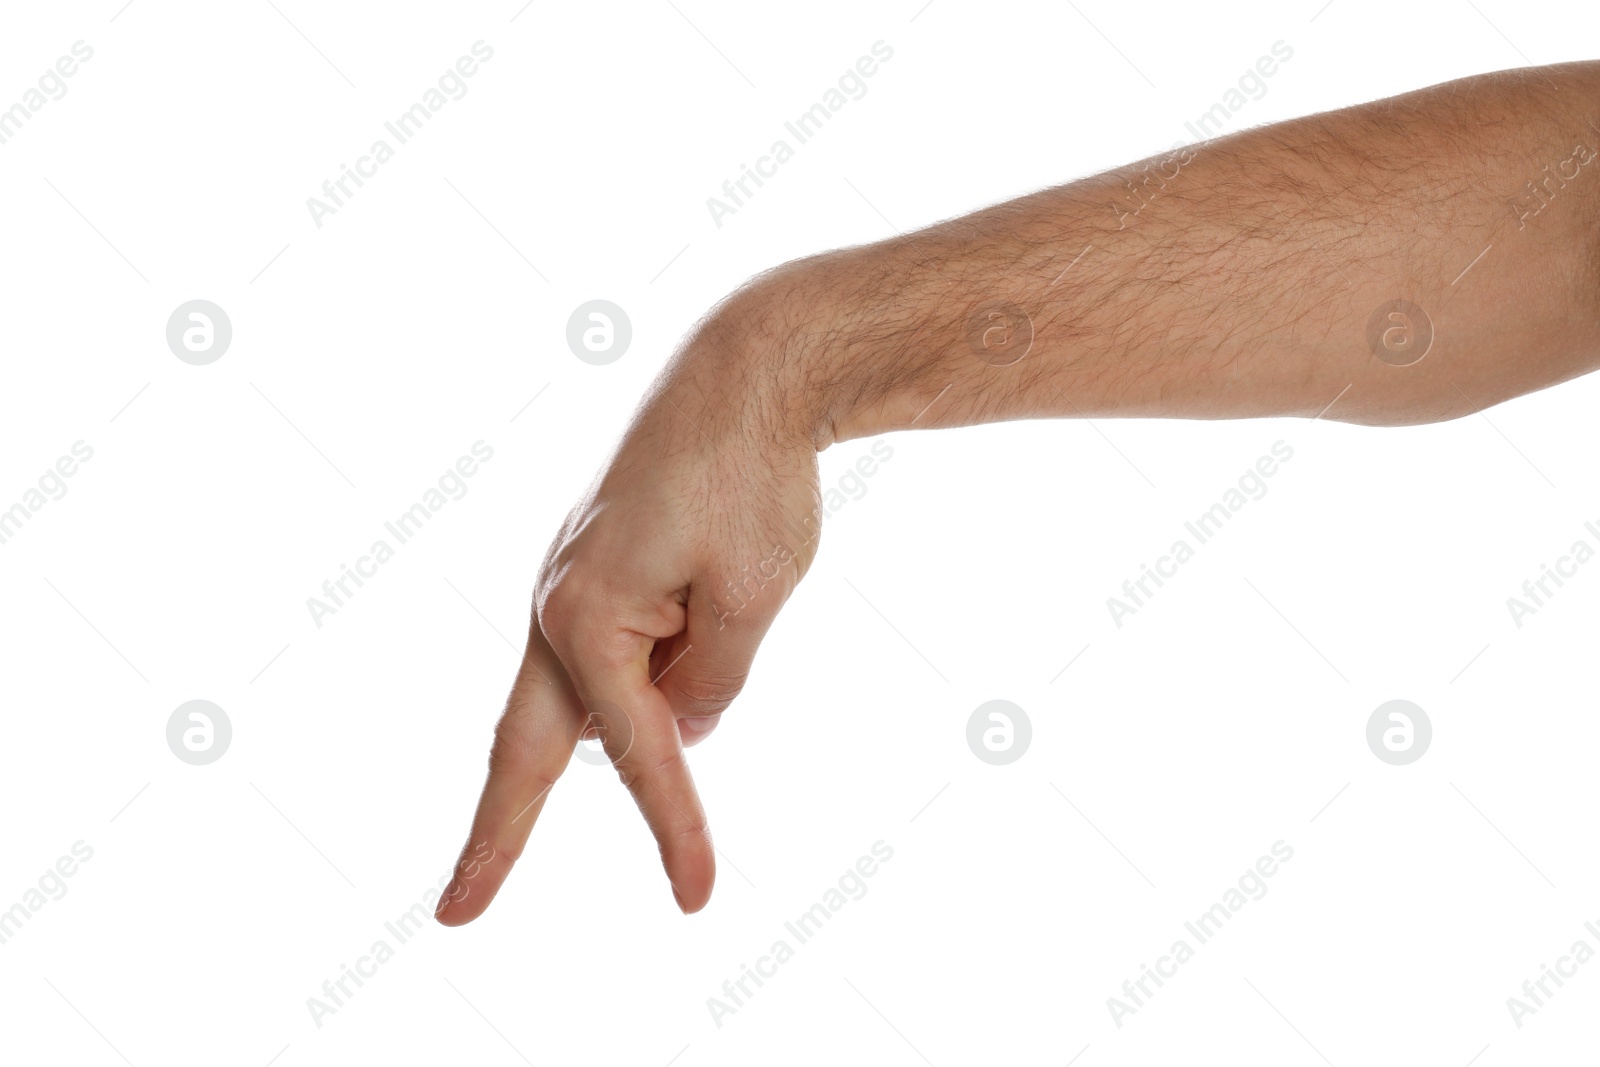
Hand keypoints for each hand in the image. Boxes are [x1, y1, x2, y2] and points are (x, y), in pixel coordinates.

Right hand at [437, 275, 823, 922]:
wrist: (745, 368)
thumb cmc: (750, 478)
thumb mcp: (749, 601)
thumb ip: (711, 685)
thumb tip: (683, 721)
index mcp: (587, 618)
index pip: (637, 752)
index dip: (674, 829)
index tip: (697, 898)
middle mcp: (557, 603)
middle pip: (523, 745)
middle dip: (495, 834)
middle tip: (455, 914)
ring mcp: (570, 582)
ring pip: (591, 688)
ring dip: (632, 714)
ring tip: (688, 642)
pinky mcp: (597, 566)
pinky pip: (616, 643)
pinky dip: (650, 664)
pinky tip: (704, 606)